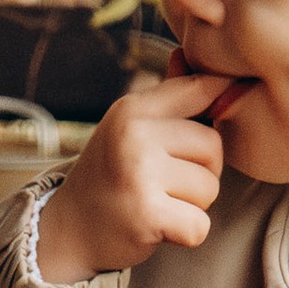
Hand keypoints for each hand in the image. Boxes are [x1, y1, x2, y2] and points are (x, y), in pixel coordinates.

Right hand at [34, 68, 237, 283]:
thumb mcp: (130, 129)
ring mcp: (139, 173)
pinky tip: (160, 228)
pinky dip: (187, 234)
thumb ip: (167, 96)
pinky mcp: (147, 213)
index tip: (213, 117)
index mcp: (132, 109)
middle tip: (166, 183)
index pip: (200, 89)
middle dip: (201, 171)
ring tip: (158, 203)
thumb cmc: (112, 176)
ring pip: (209, 187)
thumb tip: (187, 53)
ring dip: (192, 204)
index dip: (219, 102)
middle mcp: (134, 134)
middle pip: (214, 146)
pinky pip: (199, 225)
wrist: (69, 232)